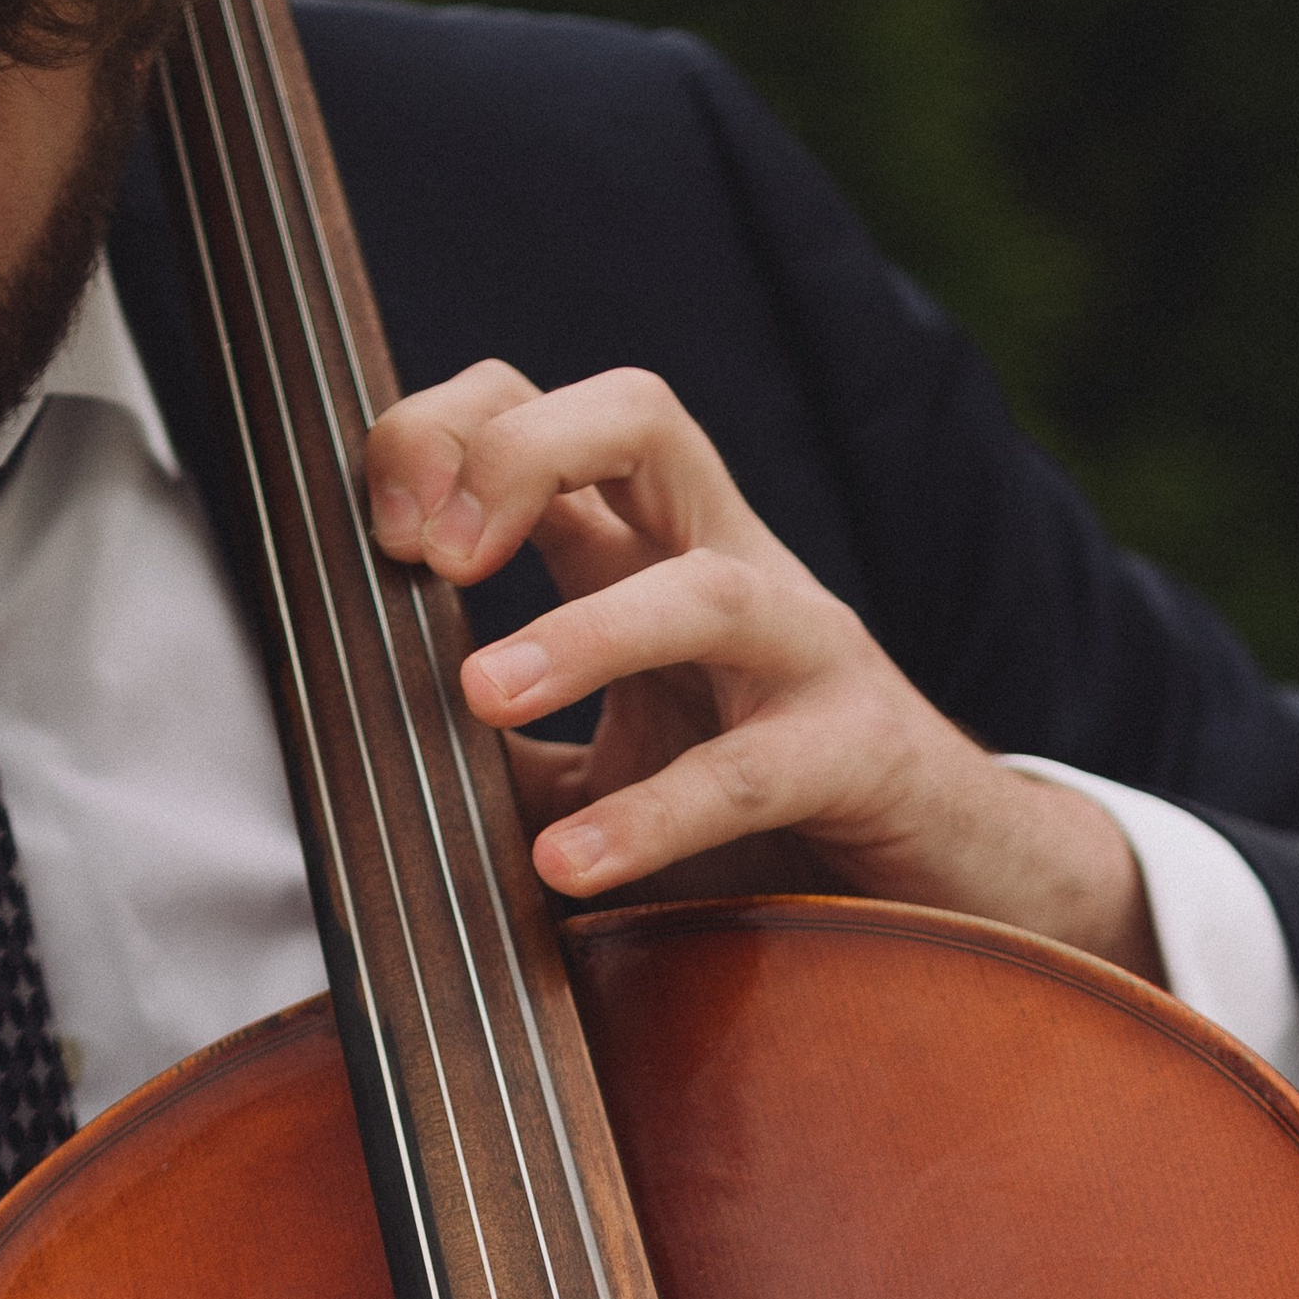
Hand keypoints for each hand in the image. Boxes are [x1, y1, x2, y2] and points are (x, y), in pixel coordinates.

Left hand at [366, 361, 1159, 977]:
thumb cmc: (759, 817)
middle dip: (519, 453)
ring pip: (705, 586)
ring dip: (582, 631)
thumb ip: (500, 751)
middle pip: (640, 412)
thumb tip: (350, 763)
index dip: (449, 431)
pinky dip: (652, 818)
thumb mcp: (601, 767)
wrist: (948, 886)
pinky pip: (755, 769)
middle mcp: (732, 566)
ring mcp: (807, 651)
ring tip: (482, 697)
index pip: (545, 412)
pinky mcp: (860, 754)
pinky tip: (568, 864)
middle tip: (428, 556)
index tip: (378, 533)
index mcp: (656, 550)